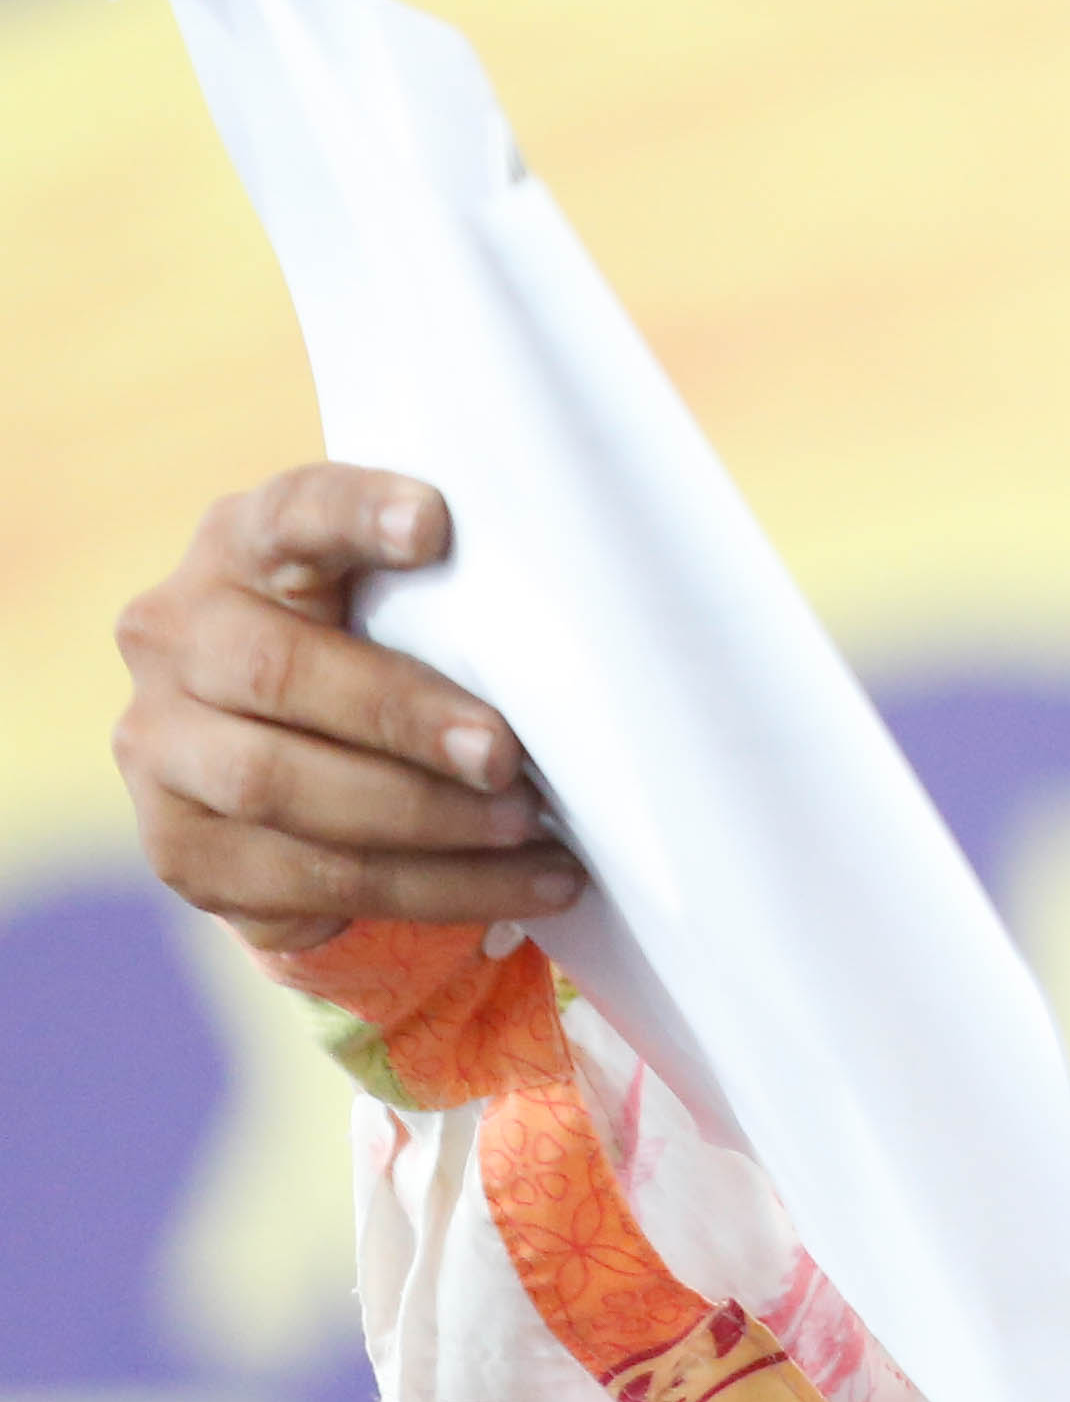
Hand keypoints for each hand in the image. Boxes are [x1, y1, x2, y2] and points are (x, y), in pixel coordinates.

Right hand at [115, 467, 580, 955]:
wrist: (290, 748)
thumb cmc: (388, 644)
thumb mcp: (401, 599)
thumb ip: (446, 592)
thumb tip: (578, 633)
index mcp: (240, 544)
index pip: (292, 513)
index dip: (356, 514)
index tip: (434, 526)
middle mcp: (176, 635)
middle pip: (276, 671)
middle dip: (402, 718)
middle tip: (505, 757)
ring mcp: (158, 744)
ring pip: (281, 789)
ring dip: (424, 821)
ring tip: (529, 830)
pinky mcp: (178, 845)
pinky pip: (302, 878)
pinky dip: (424, 888)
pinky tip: (516, 886)